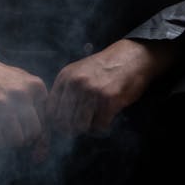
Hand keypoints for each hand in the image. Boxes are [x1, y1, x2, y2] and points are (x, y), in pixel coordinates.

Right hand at [0, 30, 48, 153]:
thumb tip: (41, 151)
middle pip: (33, 132)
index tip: (26, 128)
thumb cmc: (0, 79)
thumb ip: (37, 109)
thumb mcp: (23, 84)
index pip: (46, 120)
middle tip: (14, 129)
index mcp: (36, 86)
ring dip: (10, 140)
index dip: (36, 128)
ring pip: (17, 139)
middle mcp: (22, 94)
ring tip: (2, 129)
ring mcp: (4, 104)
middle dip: (25, 136)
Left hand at [46, 37, 178, 136]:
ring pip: (81, 126)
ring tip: (97, 119)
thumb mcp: (79, 72)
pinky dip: (103, 127)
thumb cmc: (105, 68)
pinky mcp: (109, 99)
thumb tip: (55, 118)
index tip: (68, 123)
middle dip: (74, 128)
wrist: (133, 57)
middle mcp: (76, 83)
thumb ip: (66, 90)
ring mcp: (92, 91)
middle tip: (85, 123)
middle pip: (65, 122)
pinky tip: (108, 117)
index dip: (58, 122)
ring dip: (89, 128)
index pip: (51, 111)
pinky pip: (99, 126)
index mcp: (65, 77)